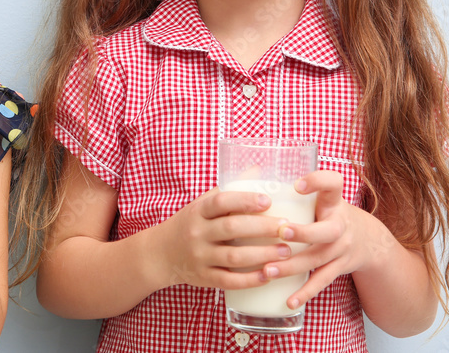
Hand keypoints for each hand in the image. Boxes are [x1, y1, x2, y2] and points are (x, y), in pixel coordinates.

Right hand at [151, 187, 292, 290]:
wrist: (161, 253)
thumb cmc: (190, 223)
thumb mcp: (203, 203)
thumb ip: (230, 188)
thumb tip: (258, 168)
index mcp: (197, 211)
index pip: (220, 201)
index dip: (244, 200)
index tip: (268, 200)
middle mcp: (197, 233)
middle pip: (231, 228)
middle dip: (262, 228)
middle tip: (287, 228)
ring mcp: (200, 257)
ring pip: (234, 256)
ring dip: (262, 254)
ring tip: (286, 251)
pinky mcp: (204, 278)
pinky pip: (229, 281)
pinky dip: (250, 280)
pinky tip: (268, 276)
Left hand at [261, 170, 386, 309]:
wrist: (368, 240)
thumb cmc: (328, 213)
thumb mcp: (322, 197)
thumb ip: (293, 189)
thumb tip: (248, 172)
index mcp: (333, 201)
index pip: (334, 183)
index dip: (318, 182)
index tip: (296, 184)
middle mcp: (340, 224)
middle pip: (328, 230)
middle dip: (304, 232)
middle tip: (281, 231)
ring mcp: (341, 248)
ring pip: (318, 258)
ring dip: (293, 266)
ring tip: (268, 270)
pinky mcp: (339, 267)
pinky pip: (321, 281)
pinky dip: (305, 292)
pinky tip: (288, 300)